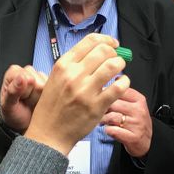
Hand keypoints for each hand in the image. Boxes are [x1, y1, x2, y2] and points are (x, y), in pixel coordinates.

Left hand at [0, 65, 47, 131]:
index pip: (25, 76)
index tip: (20, 98)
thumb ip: (12, 91)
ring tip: (33, 102)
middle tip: (27, 101)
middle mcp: (28, 71)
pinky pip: (57, 90)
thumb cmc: (13, 113)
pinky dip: (50, 99)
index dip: (24, 90)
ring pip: (48, 86)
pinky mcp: (51, 83)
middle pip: (38, 81)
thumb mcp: (8, 106)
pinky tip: (42, 102)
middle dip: (33, 95)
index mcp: (14, 72)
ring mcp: (41, 77)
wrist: (24, 122)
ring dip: (41, 98)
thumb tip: (21, 78)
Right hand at [25, 34, 129, 154]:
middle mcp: (74, 75)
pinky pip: (118, 87)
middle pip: (104, 51)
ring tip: (119, 70)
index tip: (112, 44)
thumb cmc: (52, 107)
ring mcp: (85, 91)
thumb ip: (74, 65)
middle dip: (114, 53)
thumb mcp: (56, 78)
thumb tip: (99, 51)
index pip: (90, 41)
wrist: (49, 133)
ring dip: (120, 65)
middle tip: (116, 59)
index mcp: (63, 65)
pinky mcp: (97, 106)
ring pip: (113, 65)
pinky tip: (121, 84)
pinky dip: (124, 82)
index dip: (106, 39)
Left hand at [102, 88, 151, 157]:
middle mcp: (139, 111)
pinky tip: (109, 129)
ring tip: (103, 121)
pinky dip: (107, 130)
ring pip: (111, 117)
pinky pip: (112, 130)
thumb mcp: (135, 104)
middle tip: (99, 110)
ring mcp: (136, 124)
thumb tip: (114, 78)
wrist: (146, 142)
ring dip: (103, 120)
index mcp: (139, 100)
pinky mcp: (132, 137)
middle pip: (113, 103)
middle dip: (103, 107)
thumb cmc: (136, 122)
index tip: (102, 97)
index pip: (120, 90)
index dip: (107, 93)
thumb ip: (124, 93)